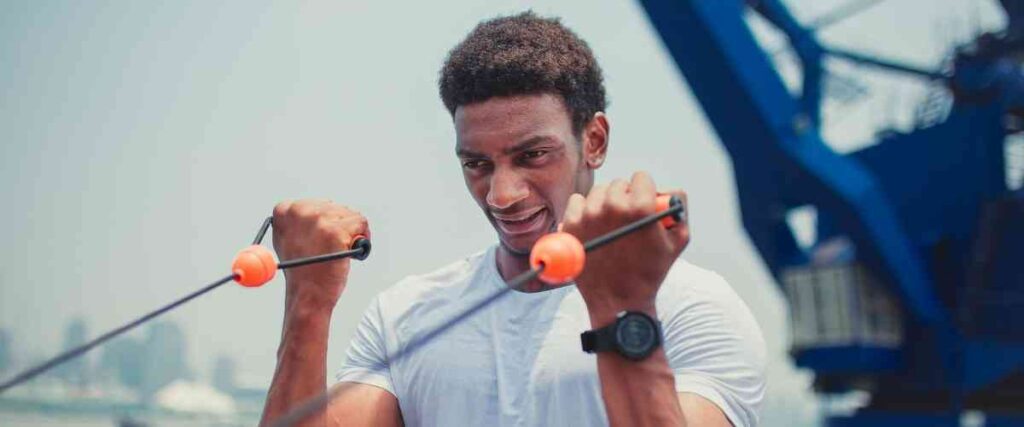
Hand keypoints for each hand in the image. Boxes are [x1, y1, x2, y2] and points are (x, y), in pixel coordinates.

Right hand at [271, 199, 369, 313]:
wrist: (307, 296)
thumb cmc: (302, 272)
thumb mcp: (288, 240)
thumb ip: (298, 222)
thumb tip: (315, 209)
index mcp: (285, 211)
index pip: (316, 204)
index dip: (324, 222)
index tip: (323, 236)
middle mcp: (300, 212)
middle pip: (334, 207)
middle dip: (340, 227)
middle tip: (335, 247)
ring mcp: (318, 220)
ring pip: (350, 215)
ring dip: (352, 233)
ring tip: (340, 252)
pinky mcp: (336, 231)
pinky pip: (361, 223)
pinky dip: (363, 238)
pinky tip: (351, 252)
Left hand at [560, 172, 688, 322]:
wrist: (620, 302)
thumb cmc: (652, 272)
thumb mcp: (679, 239)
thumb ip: (677, 206)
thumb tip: (664, 190)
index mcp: (640, 207)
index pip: (641, 177)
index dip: (645, 191)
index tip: (644, 203)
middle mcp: (612, 206)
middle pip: (618, 184)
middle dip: (625, 197)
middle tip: (627, 218)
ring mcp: (588, 216)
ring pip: (598, 192)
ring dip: (605, 203)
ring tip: (611, 224)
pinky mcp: (570, 226)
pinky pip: (576, 202)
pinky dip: (583, 210)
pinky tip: (593, 226)